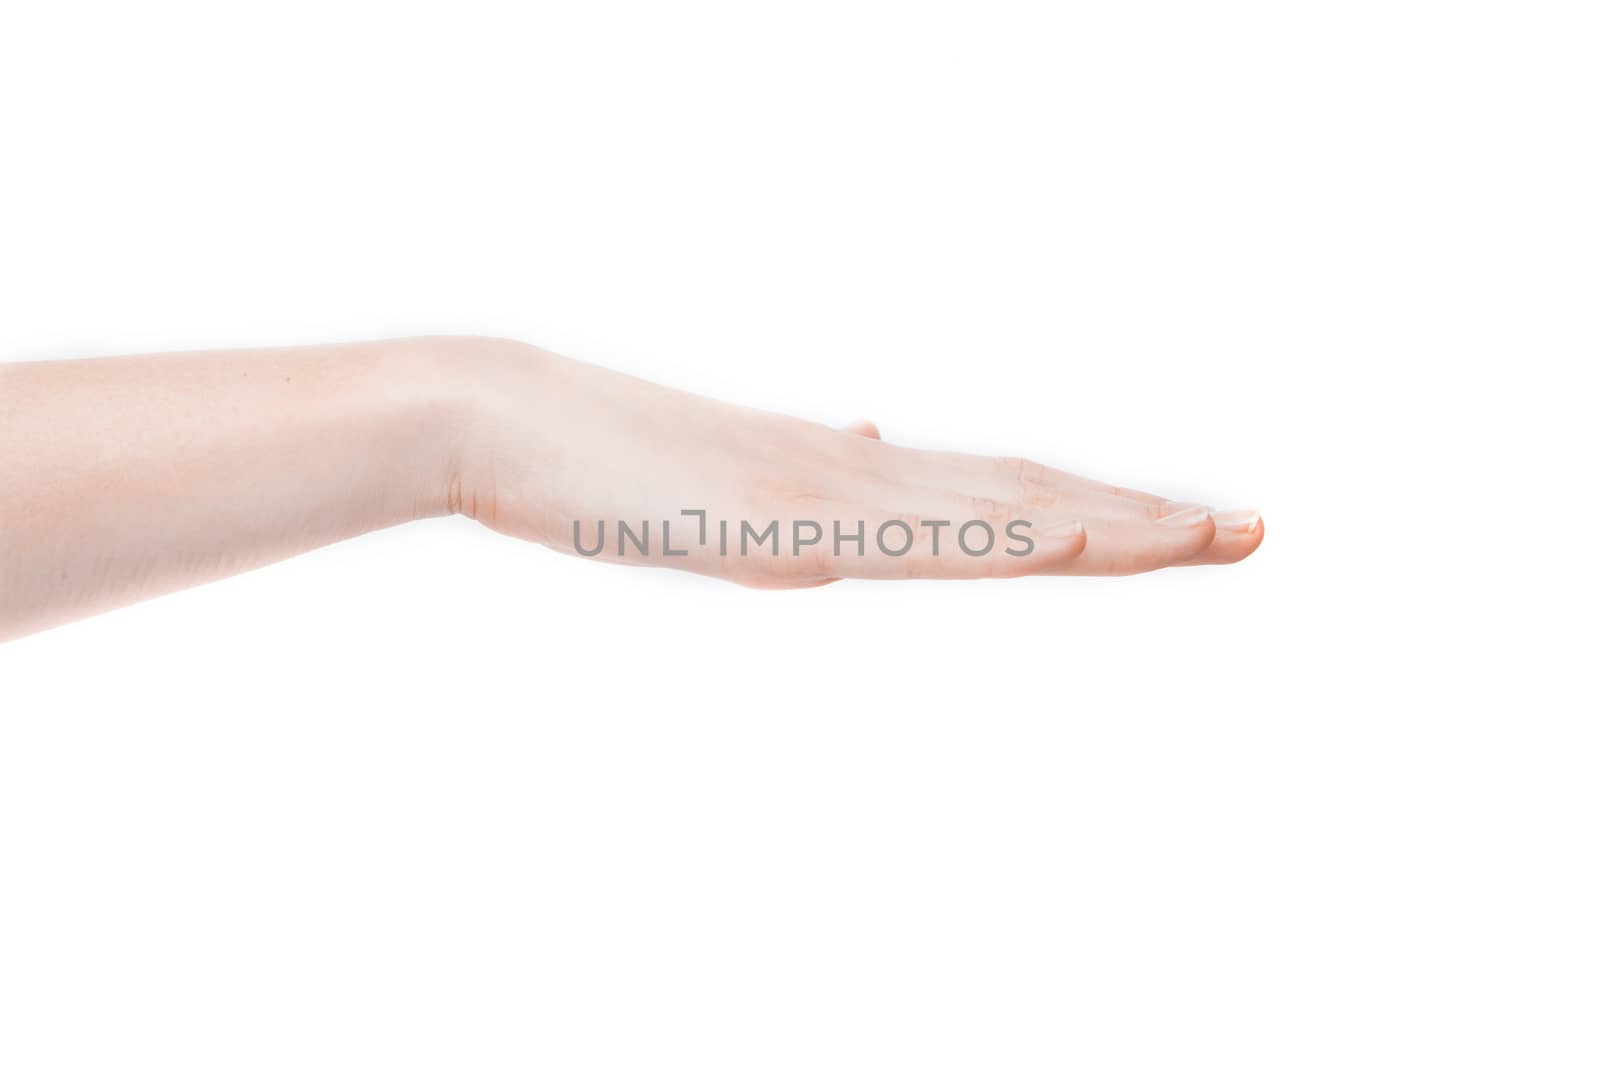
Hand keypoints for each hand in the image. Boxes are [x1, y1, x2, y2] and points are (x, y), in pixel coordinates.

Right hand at [448, 340, 1263, 586]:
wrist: (502, 417)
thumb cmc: (603, 455)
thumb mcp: (725, 482)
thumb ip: (809, 471)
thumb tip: (872, 435)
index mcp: (854, 476)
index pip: (1006, 492)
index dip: (1102, 507)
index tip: (1186, 523)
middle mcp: (858, 476)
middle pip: (1028, 496)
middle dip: (1143, 520)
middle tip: (1254, 532)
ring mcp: (820, 496)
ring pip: (989, 511)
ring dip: (1102, 526)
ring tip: (1202, 536)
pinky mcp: (771, 522)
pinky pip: (904, 537)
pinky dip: (995, 541)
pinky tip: (1066, 545)